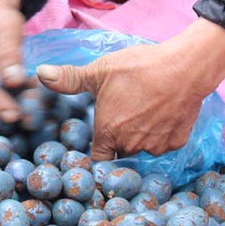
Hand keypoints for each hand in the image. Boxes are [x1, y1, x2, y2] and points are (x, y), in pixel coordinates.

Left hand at [34, 18, 224, 158]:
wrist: (185, 67)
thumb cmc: (138, 68)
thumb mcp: (99, 70)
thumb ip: (68, 78)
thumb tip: (39, 73)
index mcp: (109, 133)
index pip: (98, 158)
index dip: (97, 149)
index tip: (99, 137)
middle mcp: (131, 146)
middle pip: (120, 152)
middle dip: (118, 138)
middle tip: (123, 113)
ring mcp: (156, 147)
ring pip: (142, 148)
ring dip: (140, 136)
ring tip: (142, 109)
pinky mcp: (177, 142)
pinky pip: (163, 143)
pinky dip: (161, 133)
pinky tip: (161, 112)